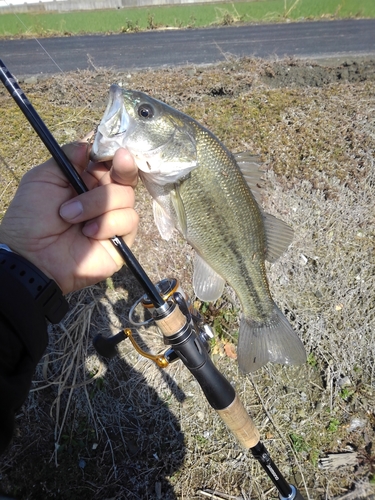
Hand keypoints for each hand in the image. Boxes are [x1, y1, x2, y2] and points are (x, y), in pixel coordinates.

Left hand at [0, 141, 138, 294]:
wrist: (32, 255)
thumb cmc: (31, 218)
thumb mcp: (43, 179)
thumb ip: (67, 157)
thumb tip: (88, 143)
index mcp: (85, 181)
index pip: (110, 162)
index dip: (116, 155)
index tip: (117, 151)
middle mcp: (103, 198)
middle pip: (127, 176)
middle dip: (124, 168)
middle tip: (120, 161)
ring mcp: (113, 219)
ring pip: (127, 197)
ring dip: (97, 204)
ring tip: (71, 217)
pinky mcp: (121, 239)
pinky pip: (128, 221)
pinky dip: (107, 224)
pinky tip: (88, 233)